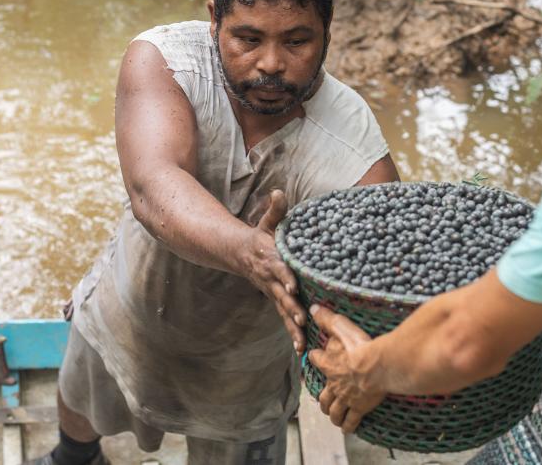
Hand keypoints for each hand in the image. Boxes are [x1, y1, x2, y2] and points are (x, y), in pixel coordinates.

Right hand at [244, 190, 306, 353]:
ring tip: (301, 343)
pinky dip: (292, 333)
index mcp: (271, 259)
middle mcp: (272, 279)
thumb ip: (275, 208)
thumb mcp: (267, 221)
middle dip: (292, 308)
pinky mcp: (277, 300)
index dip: (286, 277)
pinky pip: (285, 318)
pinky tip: (301, 349)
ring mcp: (273, 292)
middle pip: (282, 295)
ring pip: (283, 312)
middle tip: (302, 320)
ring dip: (292, 327)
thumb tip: (278, 192)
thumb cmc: (260, 236)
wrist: (240, 254)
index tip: (294, 286)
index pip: (279, 268)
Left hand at [308, 305, 384, 433]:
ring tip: (333, 417)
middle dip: (322, 399)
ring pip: (335, 410)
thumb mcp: (343, 328)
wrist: (380, 367)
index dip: (315, 358)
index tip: (313, 357)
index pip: (317, 360)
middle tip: (322, 402)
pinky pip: (351, 420)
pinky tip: (347, 429)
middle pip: (324, 394)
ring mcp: (346, 398)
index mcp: (330, 364)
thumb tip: (313, 308)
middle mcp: (335, 384)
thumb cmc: (362, 346)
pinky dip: (348, 425)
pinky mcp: (359, 407)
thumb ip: (328, 319)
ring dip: (332, 414)